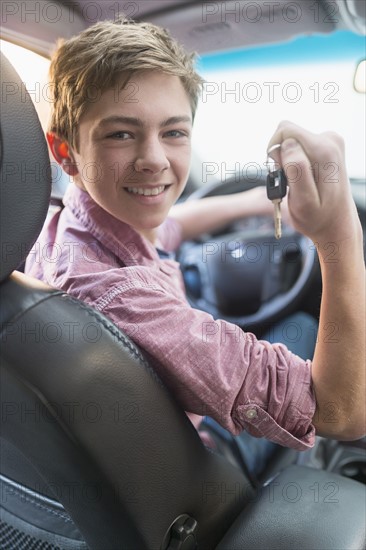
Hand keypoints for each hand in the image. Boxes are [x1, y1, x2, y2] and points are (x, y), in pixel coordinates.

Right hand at [267, 121, 359, 245]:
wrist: (336, 224)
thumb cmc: (318, 217)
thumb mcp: (304, 201)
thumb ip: (297, 171)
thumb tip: (288, 145)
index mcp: (324, 151)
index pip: (285, 130)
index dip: (274, 152)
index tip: (280, 174)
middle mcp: (330, 141)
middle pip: (288, 133)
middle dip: (280, 157)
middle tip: (289, 181)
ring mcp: (330, 142)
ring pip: (292, 140)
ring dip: (287, 162)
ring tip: (297, 183)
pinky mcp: (326, 147)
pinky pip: (298, 146)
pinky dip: (294, 162)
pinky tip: (302, 180)